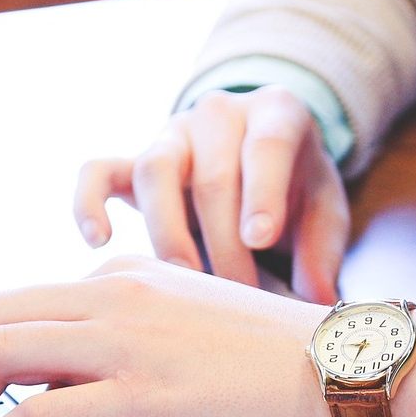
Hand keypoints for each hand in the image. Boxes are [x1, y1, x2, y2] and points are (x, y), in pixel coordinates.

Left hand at [0, 256, 347, 416]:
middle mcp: (116, 297)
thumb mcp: (197, 323)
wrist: (347, 371)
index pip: (22, 301)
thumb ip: (135, 336)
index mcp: (130, 277)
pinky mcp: (140, 399)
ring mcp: (126, 344)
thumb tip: (76, 381)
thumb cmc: (288, 360)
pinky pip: (34, 415)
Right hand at [74, 86, 349, 303]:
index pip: (267, 145)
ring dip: (169, 234)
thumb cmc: (299, 191)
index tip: (260, 239)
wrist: (264, 160)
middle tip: (239, 295)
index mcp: (277, 113)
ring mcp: (173, 135)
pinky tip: (99, 242)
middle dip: (224, 243)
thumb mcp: (325, 212)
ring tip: (186, 283)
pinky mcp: (134, 161)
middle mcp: (220, 114)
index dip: (262, 193)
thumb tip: (318, 303)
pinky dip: (90, 202)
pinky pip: (98, 171)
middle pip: (212, 175)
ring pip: (155, 171)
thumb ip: (323, 253)